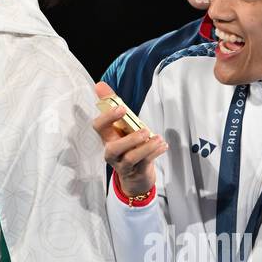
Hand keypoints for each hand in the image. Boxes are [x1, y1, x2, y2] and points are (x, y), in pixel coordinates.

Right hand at [93, 82, 166, 197]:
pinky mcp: (136, 172)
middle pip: (112, 148)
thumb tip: (100, 85)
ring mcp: (123, 164)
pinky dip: (155, 153)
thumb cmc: (127, 146)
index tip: (122, 108)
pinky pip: (144, 163)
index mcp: (107, 137)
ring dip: (146, 147)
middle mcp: (111, 152)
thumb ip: (112, 105)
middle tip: (144, 130)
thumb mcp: (121, 126)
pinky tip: (162, 145)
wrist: (135, 176)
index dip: (107, 117)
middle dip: (129, 139)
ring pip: (130, 158)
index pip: (98, 127)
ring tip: (158, 138)